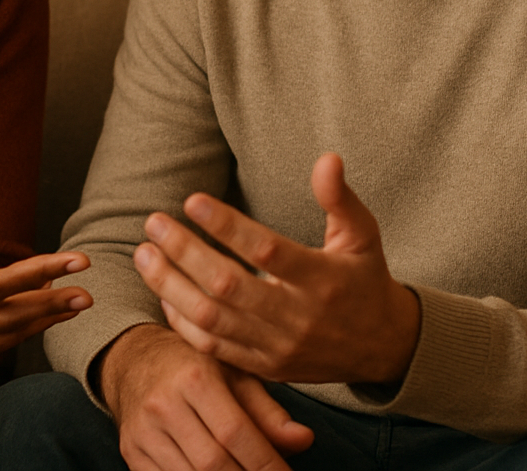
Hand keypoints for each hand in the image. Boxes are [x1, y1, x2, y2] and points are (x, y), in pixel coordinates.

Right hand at [99, 323, 313, 470]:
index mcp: (194, 377)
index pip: (235, 432)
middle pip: (212, 462)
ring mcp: (142, 431)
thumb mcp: (234, 375)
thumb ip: (268, 411)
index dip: (266, 462)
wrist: (134, 360)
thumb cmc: (194, 366)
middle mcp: (163, 404)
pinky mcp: (131, 452)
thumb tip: (304, 441)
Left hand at [135, 153, 420, 384]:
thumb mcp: (363, 235)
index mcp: (322, 280)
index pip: (266, 251)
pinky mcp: (265, 368)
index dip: (227, 226)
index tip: (192, 200)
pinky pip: (214, 349)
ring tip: (145, 254)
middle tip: (154, 223)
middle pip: (228, 286)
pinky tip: (163, 293)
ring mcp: (278, 347)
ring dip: (171, 286)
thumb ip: (340, 198)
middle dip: (184, 252)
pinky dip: (183, 323)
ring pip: (212, 319)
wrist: (381, 348)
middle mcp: (298, 317)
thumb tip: (327, 158)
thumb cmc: (364, 280)